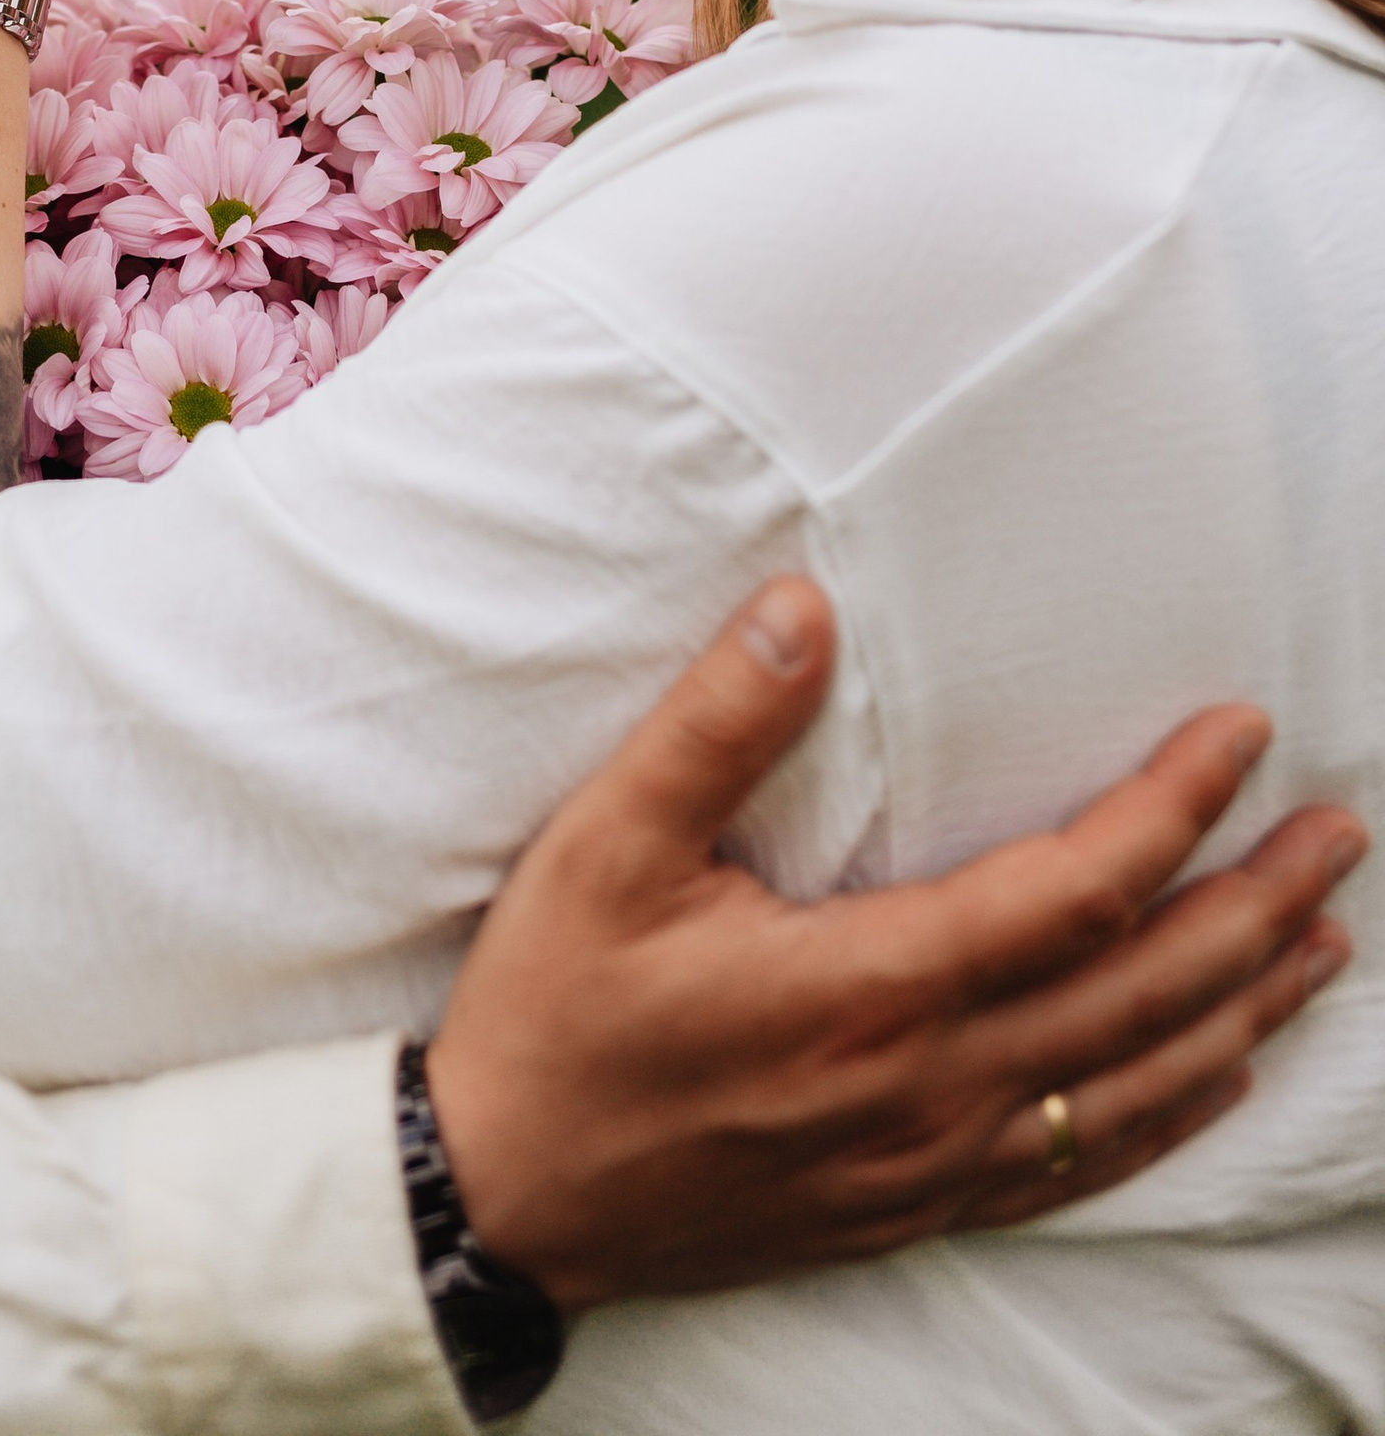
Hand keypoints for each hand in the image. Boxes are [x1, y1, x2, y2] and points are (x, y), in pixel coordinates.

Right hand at [426, 575, 1362, 1311]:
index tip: (1242, 734)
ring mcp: (934, 1161)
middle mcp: (932, 1087)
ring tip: (1322, 943)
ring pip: (1137, 1086)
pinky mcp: (917, 1206)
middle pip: (1146, 991)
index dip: (1175, 807)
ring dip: (1245, 1010)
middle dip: (1256, 905)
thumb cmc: (554, 1013)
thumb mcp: (607, 845)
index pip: (1078, 889)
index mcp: (871, 987)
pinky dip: (1175, 1114)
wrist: (509, 1198)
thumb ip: (716, 724)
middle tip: (1340, 833)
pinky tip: (1218, 1077)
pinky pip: (1086, 1167)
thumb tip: (803, 605)